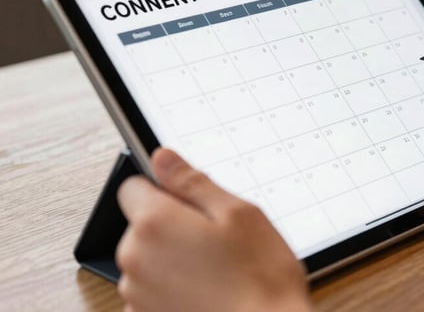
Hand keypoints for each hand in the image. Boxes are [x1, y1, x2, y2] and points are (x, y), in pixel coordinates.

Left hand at [116, 149, 310, 311]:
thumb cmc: (259, 278)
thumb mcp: (238, 213)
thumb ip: (192, 182)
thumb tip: (163, 158)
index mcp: (154, 223)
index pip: (133, 187)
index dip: (165, 189)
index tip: (191, 201)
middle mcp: (135, 259)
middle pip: (142, 225)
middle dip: (173, 225)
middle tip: (218, 238)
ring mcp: (136, 295)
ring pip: (149, 259)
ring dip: (174, 258)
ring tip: (218, 269)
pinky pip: (153, 291)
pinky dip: (174, 289)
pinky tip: (208, 292)